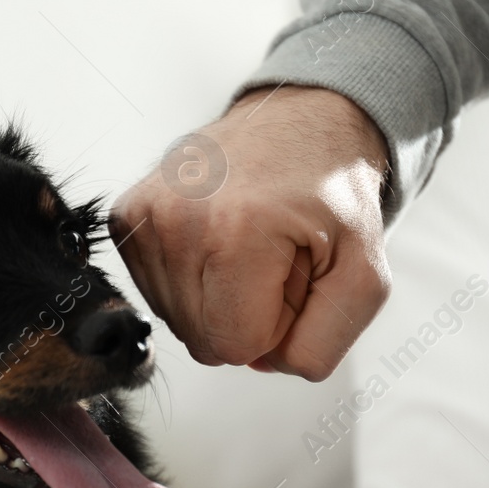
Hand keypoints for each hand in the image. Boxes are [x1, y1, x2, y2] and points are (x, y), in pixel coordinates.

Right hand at [109, 85, 391, 380]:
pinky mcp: (124, 217)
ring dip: (216, 299)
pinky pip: (154, 293)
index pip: (234, 346)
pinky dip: (190, 280)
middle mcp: (177, 219)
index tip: (291, 279)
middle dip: (244, 316)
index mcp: (237, 230)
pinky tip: (214, 241)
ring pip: (175, 321)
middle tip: (271, 262)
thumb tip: (262, 365)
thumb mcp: (364, 274)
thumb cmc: (331, 194)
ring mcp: (144, 215)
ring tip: (245, 247)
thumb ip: (324, 342)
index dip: (273, 328)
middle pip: (201, 341)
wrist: (300, 122)